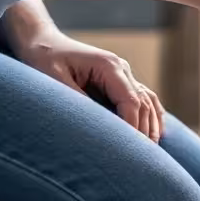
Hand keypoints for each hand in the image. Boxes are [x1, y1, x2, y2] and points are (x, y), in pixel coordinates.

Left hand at [14, 28, 164, 142]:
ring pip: (147, 101)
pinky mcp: (117, 80)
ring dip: (151, 125)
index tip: (131, 151)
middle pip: (142, 103)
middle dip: (144, 131)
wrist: (41, 41)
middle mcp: (121, 68)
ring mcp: (122, 73)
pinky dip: (152, 114)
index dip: (133, 126)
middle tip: (143, 159)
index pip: (131, 101)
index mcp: (109, 66)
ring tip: (152, 150)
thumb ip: (77, 101)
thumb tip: (97, 126)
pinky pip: (143, 97)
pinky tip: (157, 131)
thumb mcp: (54, 80)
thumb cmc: (45, 59)